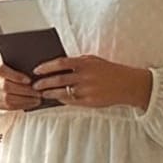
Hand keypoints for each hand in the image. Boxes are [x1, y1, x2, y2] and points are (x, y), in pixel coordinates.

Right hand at [0, 65, 40, 111]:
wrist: (2, 76)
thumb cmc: (14, 66)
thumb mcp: (16, 61)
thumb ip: (23, 64)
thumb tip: (36, 71)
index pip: (2, 70)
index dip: (15, 76)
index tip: (29, 80)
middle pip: (6, 86)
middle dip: (24, 91)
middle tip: (38, 93)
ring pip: (7, 99)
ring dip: (24, 100)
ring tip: (38, 99)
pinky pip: (7, 107)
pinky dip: (21, 106)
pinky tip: (31, 103)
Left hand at [31, 54, 151, 109]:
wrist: (127, 84)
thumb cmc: (109, 71)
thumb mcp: (94, 61)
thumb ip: (78, 62)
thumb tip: (59, 65)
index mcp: (85, 63)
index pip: (60, 63)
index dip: (46, 67)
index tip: (36, 70)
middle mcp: (84, 76)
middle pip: (58, 79)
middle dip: (43, 83)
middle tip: (34, 85)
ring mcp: (87, 90)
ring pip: (62, 92)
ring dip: (50, 93)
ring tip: (42, 94)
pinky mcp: (89, 101)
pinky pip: (71, 101)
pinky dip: (62, 100)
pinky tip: (56, 99)